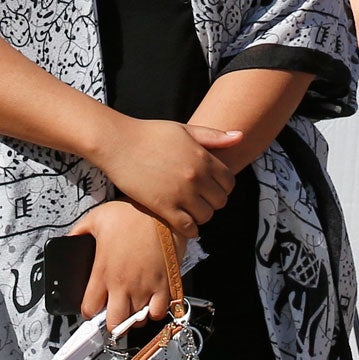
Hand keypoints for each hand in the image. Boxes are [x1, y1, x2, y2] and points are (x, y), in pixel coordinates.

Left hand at [70, 203, 175, 329]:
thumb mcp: (96, 218)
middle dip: (112, 322)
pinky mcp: (164, 284)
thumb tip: (67, 239)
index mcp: (103, 271)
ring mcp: (144, 286)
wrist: (161, 211)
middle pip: (114, 324)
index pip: (89, 309)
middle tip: (114, 311)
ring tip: (133, 305)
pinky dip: (155, 312)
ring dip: (133, 317)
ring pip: (137, 321)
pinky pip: (159, 312)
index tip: (94, 306)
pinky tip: (151, 302)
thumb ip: (78, 232)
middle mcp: (122, 284)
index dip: (90, 311)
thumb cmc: (130, 213)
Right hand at [92, 118, 239, 238]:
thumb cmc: (150, 134)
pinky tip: (184, 224)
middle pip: (220, 201)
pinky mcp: (163, 207)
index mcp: (202, 157)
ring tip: (191, 210)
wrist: (118, 143)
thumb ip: (213, 136)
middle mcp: (195, 177)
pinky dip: (190, 229)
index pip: (229, 182)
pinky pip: (187, 227)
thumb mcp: (184, 130)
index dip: (223, 187)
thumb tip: (241, 136)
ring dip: (201, 216)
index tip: (212, 187)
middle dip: (213, 202)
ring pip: (206, 216)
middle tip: (201, 200)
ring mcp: (180, 193)